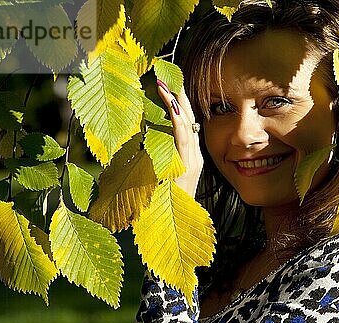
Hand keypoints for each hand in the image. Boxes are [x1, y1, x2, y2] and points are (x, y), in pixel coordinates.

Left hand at [156, 79, 203, 198]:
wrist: (175, 231)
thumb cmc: (164, 208)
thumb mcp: (160, 180)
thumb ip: (157, 162)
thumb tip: (144, 142)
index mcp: (188, 159)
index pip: (185, 125)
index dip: (179, 105)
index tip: (170, 85)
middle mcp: (193, 158)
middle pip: (189, 120)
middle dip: (180, 97)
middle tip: (168, 74)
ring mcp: (192, 162)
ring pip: (187, 126)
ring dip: (177, 103)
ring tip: (167, 83)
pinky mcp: (188, 167)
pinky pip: (183, 139)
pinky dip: (178, 120)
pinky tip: (172, 104)